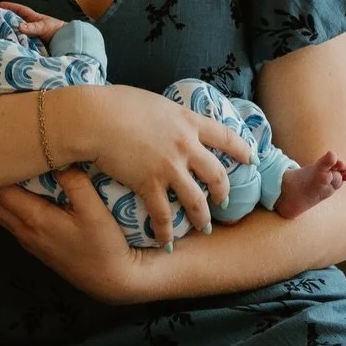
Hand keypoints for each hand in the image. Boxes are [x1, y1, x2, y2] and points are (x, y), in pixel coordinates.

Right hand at [0, 1, 64, 41]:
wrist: (67, 43)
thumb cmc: (58, 31)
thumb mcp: (44, 27)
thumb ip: (33, 27)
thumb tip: (20, 26)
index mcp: (33, 18)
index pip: (19, 10)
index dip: (9, 6)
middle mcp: (29, 27)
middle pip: (14, 22)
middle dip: (4, 21)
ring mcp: (29, 36)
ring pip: (16, 34)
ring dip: (8, 34)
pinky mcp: (30, 46)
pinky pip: (20, 44)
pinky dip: (14, 45)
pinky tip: (7, 47)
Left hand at [0, 171, 170, 304]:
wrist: (112, 282)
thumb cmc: (105, 246)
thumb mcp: (95, 212)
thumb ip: (76, 183)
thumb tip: (58, 160)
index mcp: (34, 218)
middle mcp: (24, 230)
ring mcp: (28, 239)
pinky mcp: (35, 245)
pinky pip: (8, 218)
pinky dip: (0, 202)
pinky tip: (4, 192)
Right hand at [52, 84, 251, 242]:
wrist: (94, 117)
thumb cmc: (114, 103)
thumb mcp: (153, 103)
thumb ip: (166, 115)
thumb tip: (163, 119)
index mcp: (188, 121)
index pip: (226, 136)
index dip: (242, 149)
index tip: (252, 159)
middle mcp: (185, 145)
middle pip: (217, 174)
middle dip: (224, 191)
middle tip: (224, 202)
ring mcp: (170, 166)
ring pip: (196, 199)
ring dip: (202, 216)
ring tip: (204, 227)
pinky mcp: (149, 184)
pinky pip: (163, 213)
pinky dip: (165, 231)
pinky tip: (167, 243)